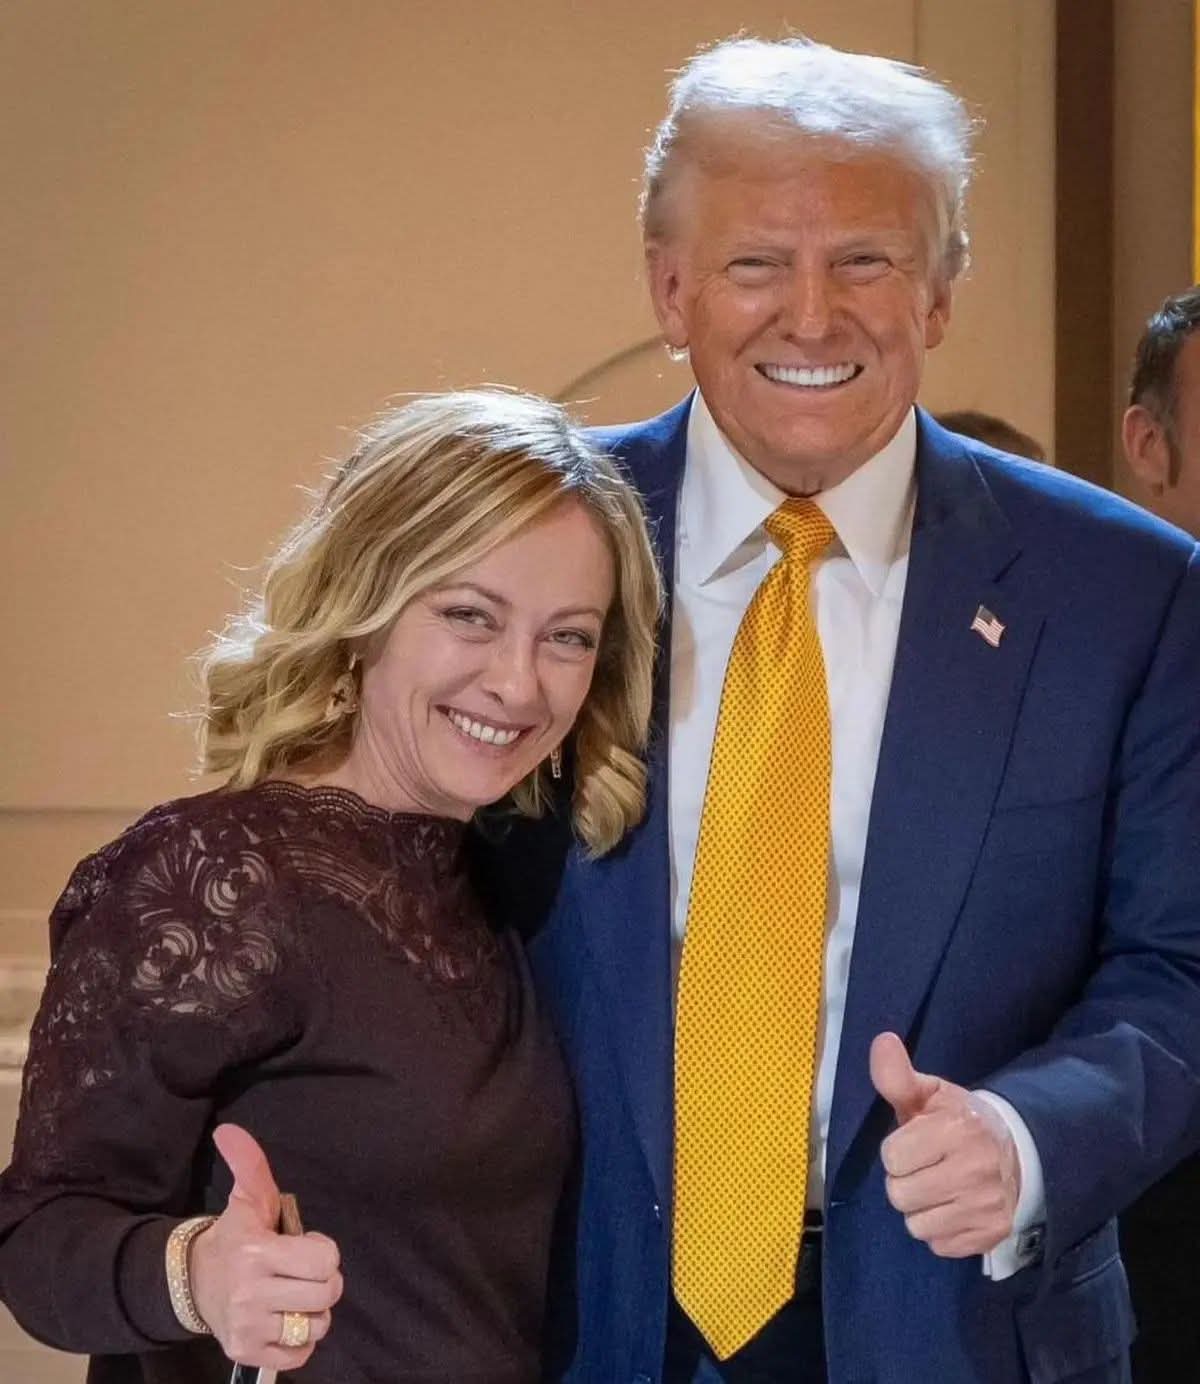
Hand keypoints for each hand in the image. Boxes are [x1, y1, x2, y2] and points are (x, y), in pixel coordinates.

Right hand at [188, 1124, 342, 1368]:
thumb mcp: (248, 1199)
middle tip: (303, 1272)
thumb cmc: (235, 1237)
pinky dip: (300, 1340)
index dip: (323, 1251)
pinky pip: (301, 1354)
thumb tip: (228, 1130)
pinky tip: (284, 1320)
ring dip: (313, 1312)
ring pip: (317, 1325)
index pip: (325, 1259)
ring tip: (293, 1296)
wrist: (193, 1283)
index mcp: (257, 1251)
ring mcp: (248, 1326)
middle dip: (323, 1281)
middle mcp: (251, 1293)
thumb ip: (249, 1164)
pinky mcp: (247, 1353)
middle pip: (327, 1294)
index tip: (304, 1246)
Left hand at [869, 1032, 1020, 1257]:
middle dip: (905, 1180)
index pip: (893, 1157)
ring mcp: (986, 1207)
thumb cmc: (958, 1121)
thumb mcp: (930, 1094)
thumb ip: (898, 1076)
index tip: (915, 1142)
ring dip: (920, 1208)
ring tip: (938, 1187)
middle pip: (900, 1195)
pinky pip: (939, 1245)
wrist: (1016, 1153)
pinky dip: (941, 1230)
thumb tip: (881, 1041)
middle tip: (925, 1167)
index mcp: (957, 1128)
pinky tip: (954, 1207)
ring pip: (917, 1224)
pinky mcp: (991, 1235)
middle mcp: (975, 1170)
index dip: (898, 1150)